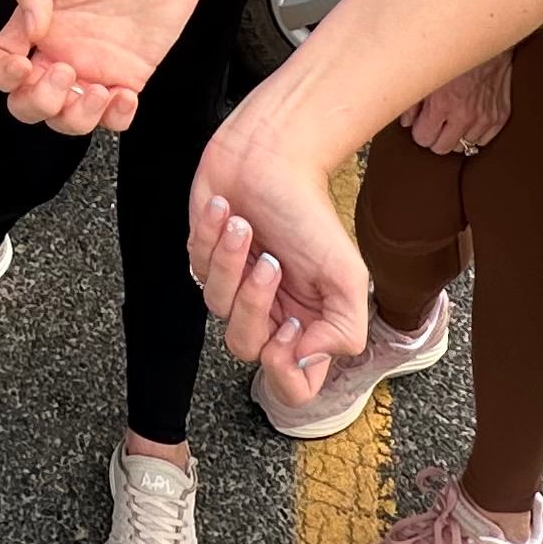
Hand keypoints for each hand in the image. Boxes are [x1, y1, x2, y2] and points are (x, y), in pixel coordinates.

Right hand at [0, 0, 213, 134]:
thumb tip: (31, 30)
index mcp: (37, 22)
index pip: (0, 62)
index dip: (3, 74)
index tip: (25, 65)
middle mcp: (59, 50)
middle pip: (27, 103)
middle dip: (39, 102)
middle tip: (65, 72)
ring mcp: (93, 68)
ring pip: (66, 120)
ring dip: (76, 117)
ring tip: (100, 90)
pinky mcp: (128, 78)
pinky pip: (112, 119)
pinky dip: (114, 119)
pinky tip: (125, 94)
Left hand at [186, 106, 375, 404]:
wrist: (272, 155)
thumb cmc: (309, 212)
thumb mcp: (347, 274)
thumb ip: (342, 330)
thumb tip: (306, 360)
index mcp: (307, 323)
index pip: (293, 387)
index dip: (285, 372)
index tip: (289, 330)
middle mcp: (269, 312)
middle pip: (245, 348)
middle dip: (253, 302)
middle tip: (271, 262)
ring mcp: (234, 286)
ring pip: (215, 307)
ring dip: (230, 260)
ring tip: (246, 226)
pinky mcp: (203, 259)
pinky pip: (195, 266)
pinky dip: (211, 235)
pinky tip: (226, 211)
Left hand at [406, 56, 512, 157]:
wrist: (485, 39)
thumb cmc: (452, 52)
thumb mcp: (423, 72)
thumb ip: (411, 100)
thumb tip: (407, 122)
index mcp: (442, 103)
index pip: (424, 139)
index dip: (420, 131)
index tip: (421, 123)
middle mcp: (464, 114)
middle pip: (442, 148)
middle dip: (435, 137)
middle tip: (435, 123)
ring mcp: (485, 116)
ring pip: (464, 145)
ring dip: (456, 135)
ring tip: (454, 118)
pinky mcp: (501, 115)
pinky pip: (484, 140)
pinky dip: (476, 132)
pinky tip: (470, 119)